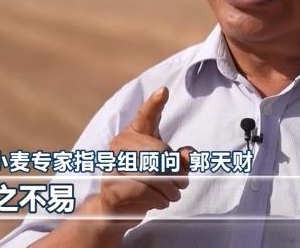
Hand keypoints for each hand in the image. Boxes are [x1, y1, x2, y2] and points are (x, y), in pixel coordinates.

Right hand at [98, 86, 191, 229]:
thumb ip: (180, 160)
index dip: (154, 104)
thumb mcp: (167, 169)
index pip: (145, 115)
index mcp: (134, 133)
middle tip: (182, 183)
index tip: (164, 91)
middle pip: (158, 152)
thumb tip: (189, 155)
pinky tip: (161, 202)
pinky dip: (157, 199)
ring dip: (170, 188)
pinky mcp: (110, 186)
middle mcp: (119, 144)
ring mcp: (111, 164)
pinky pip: (142, 190)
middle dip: (176, 171)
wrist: (117, 209)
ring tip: (173, 195)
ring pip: (152, 173)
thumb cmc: (144, 182)